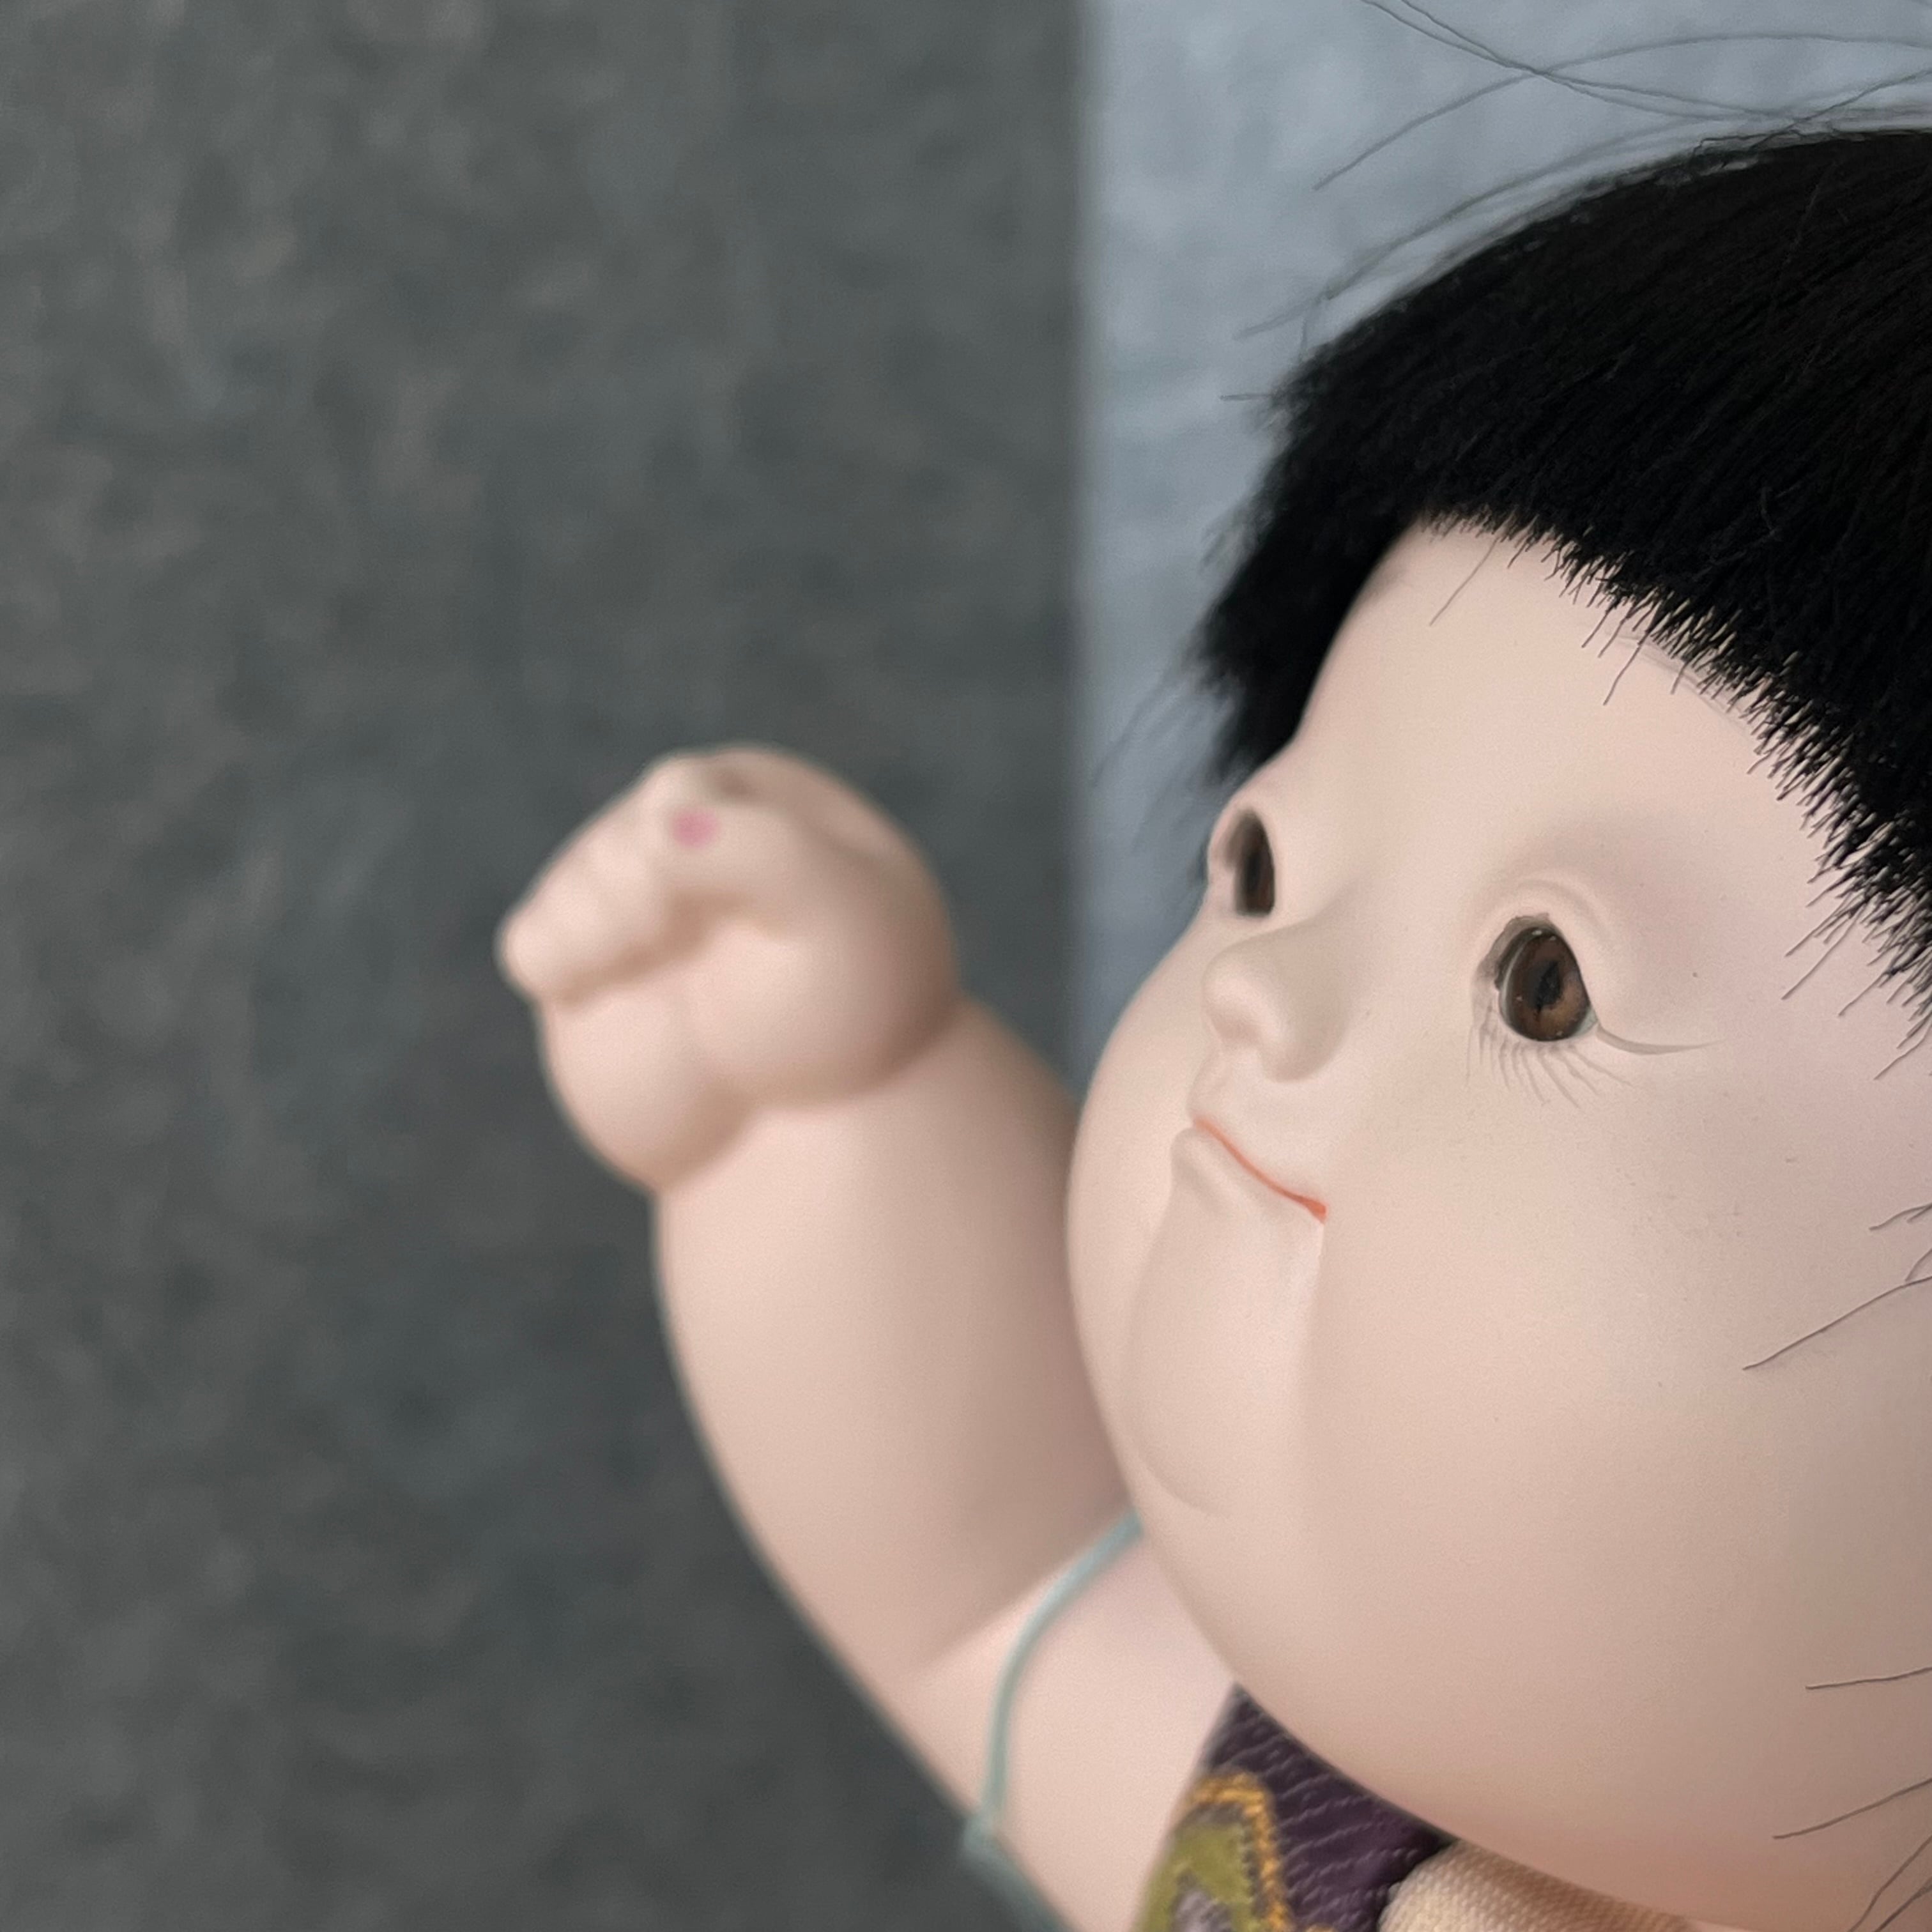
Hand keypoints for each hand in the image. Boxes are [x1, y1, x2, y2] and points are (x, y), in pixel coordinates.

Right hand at [497, 746, 959, 1188]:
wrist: (811, 1130)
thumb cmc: (843, 1018)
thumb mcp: (838, 918)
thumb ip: (760, 852)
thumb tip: (658, 825)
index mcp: (756, 801)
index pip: (679, 793)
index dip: (685, 860)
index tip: (734, 923)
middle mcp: (688, 838)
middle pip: (615, 843)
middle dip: (645, 909)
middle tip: (700, 972)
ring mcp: (628, 901)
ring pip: (567, 892)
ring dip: (600, 943)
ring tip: (661, 985)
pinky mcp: (581, 965)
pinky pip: (530, 944)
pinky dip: (551, 969)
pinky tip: (594, 993)